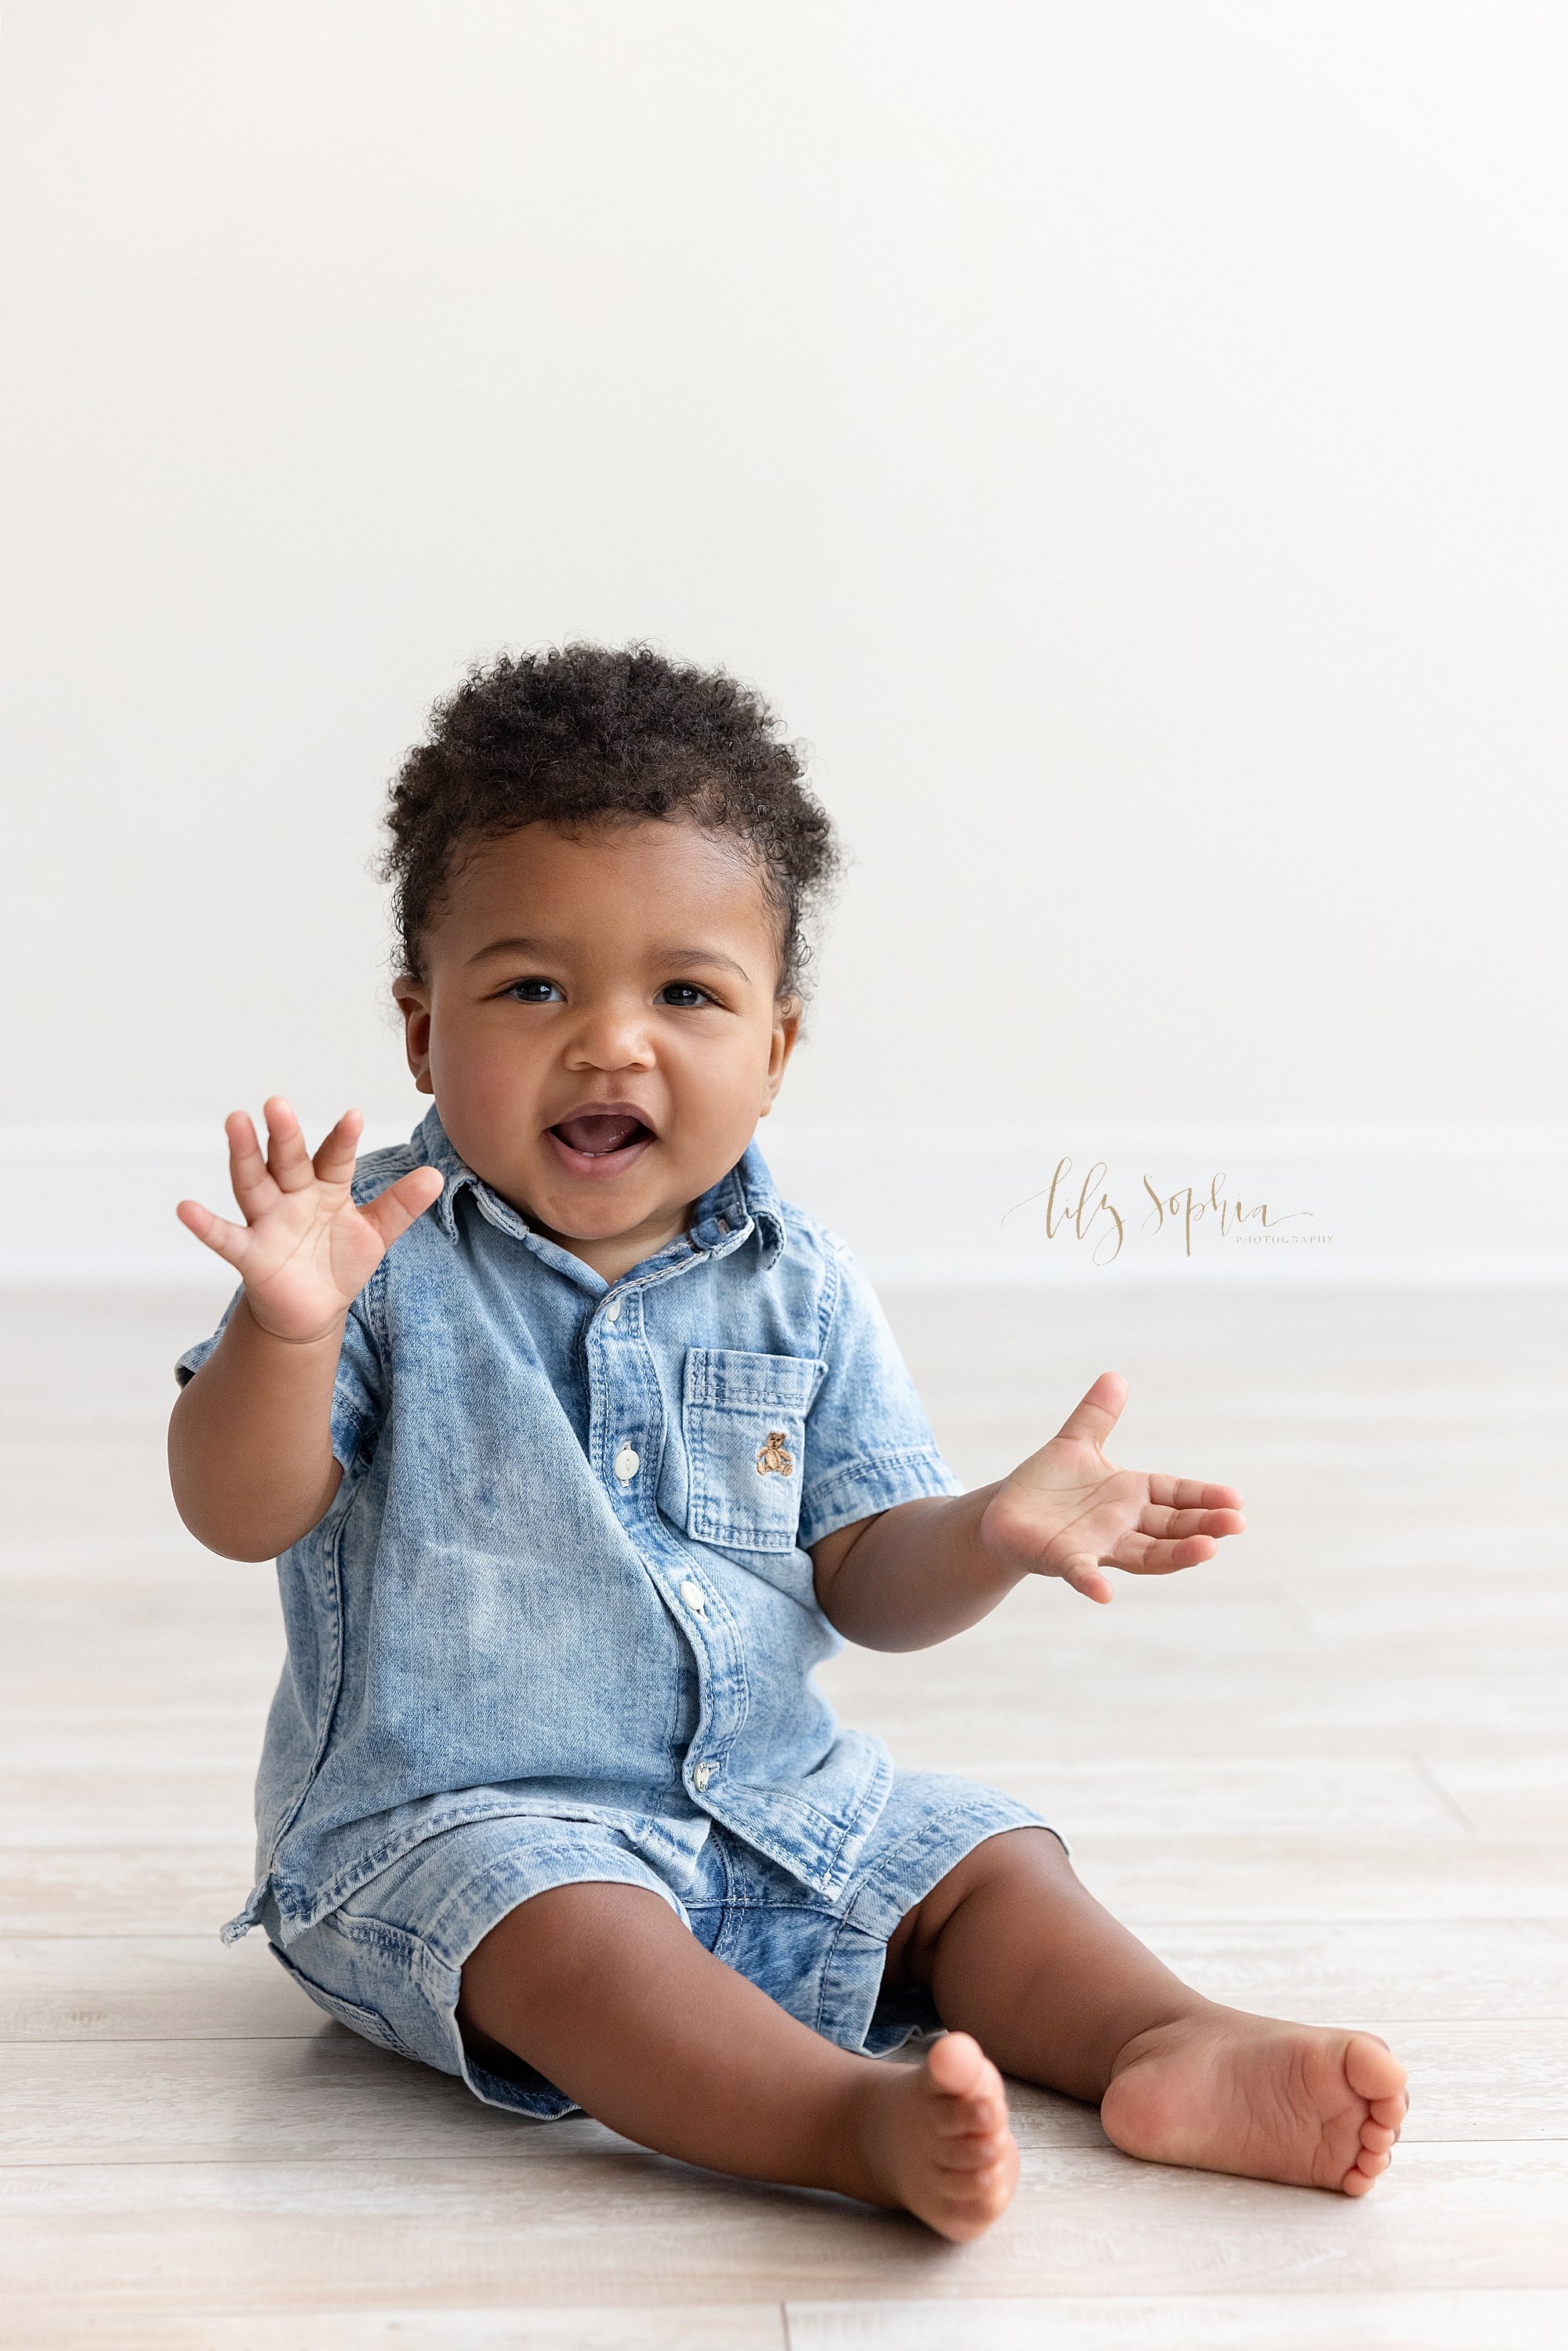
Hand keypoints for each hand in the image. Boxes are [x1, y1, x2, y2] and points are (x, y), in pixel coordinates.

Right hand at [176, 1098, 444, 1343]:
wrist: (312, 1310)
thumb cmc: (339, 1261)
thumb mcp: (375, 1234)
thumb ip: (401, 1206)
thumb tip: (436, 1175)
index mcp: (326, 1188)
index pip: (334, 1159)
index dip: (343, 1140)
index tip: (354, 1115)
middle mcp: (292, 1196)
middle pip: (287, 1161)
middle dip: (283, 1135)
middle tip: (277, 1103)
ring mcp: (267, 1222)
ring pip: (253, 1185)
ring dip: (243, 1156)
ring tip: (234, 1123)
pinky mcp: (250, 1254)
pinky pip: (226, 1237)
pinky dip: (206, 1225)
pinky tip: (186, 1208)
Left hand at [977, 1372, 1244, 1604]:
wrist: (1005, 1515)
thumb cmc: (1048, 1484)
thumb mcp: (1075, 1444)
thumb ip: (1096, 1416)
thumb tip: (1115, 1376)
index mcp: (1131, 1494)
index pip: (1176, 1495)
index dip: (1204, 1497)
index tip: (1236, 1499)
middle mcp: (1123, 1525)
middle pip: (1172, 1528)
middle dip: (1204, 1527)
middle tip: (1236, 1524)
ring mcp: (1098, 1546)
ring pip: (1145, 1555)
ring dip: (1176, 1555)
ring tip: (1207, 1550)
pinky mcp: (1065, 1560)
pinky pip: (1083, 1573)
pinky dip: (1094, 1583)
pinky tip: (1105, 1594)